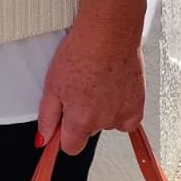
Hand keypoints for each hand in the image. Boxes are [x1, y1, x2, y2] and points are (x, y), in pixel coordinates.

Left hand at [37, 0, 149, 155]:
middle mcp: (103, 121)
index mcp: (80, 120)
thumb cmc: (80, 53)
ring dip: (102, 111)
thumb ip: (47, 118)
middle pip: (88, 132)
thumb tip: (43, 140)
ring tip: (98, 85)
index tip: (63, 124)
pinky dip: (121, 110)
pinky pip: (127, 120)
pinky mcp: (137, 105)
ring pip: (107, 124)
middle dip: (82, 119)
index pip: (70, 147)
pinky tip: (114, 92)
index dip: (64, 136)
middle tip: (80, 91)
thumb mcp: (52, 86)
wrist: (109, 33)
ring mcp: (122, 114)